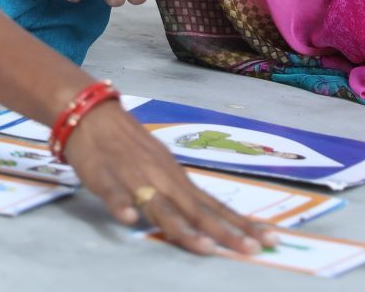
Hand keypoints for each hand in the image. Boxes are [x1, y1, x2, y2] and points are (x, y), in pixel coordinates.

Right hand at [61, 101, 278, 254]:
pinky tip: (129, 219)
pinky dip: (121, 204)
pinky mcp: (104, 176)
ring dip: (182, 227)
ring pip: (160, 206)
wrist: (93, 114)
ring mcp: (134, 177)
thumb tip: (213, 218)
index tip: (271, 239)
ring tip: (204, 247)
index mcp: (177, 178)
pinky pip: (113, 192)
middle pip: (196, 210)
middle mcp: (163, 179)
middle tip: (253, 250)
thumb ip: (182, 195)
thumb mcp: (162, 168)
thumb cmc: (130, 146)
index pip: (214, 205)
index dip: (241, 224)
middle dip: (225, 232)